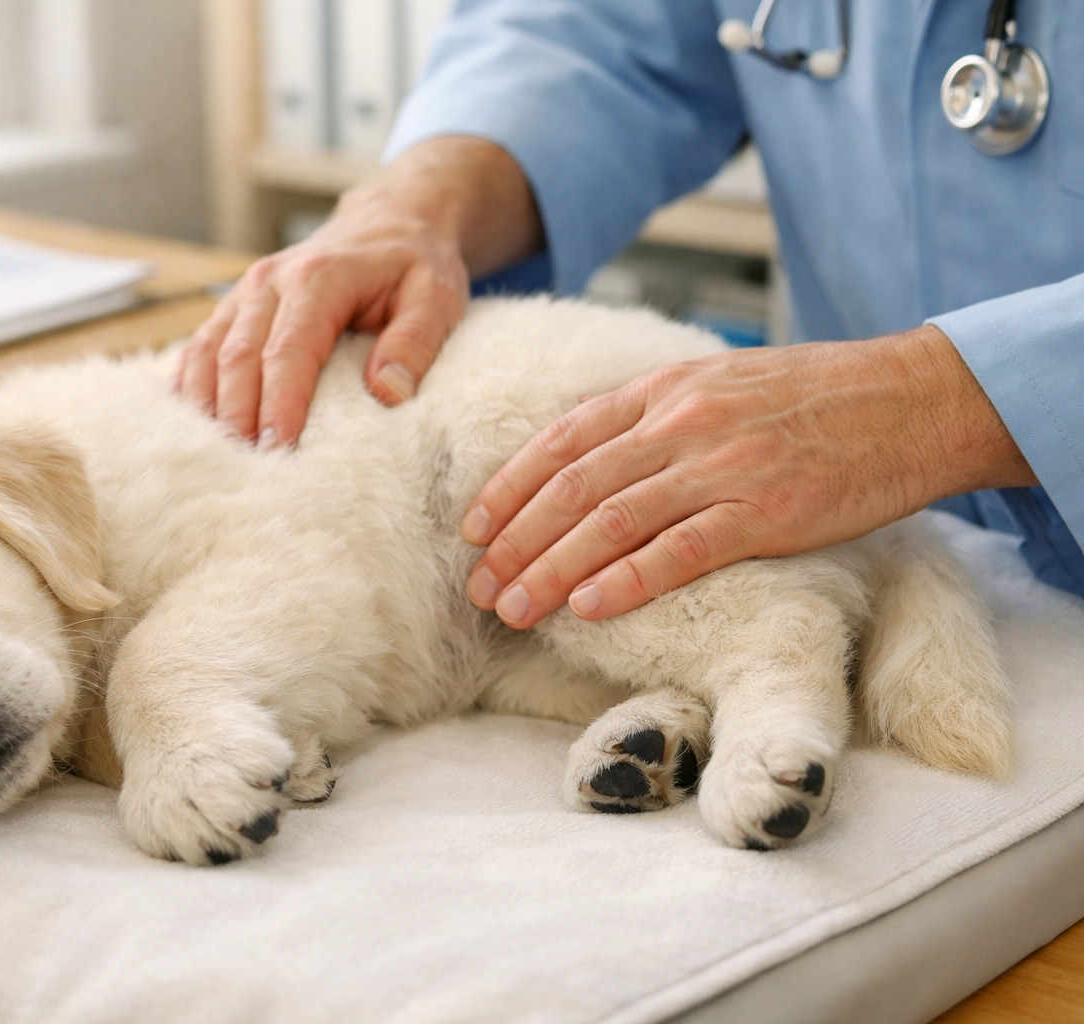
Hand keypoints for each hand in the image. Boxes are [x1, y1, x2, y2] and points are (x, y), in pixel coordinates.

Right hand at [175, 136, 542, 445]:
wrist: (388, 222)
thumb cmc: (414, 264)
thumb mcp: (437, 297)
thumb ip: (415, 343)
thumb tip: (388, 393)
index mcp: (318, 278)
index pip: (288, 350)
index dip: (279, 404)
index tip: (277, 450)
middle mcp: (269, 282)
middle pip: (238, 359)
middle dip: (237, 418)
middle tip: (244, 472)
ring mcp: (245, 293)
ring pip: (207, 356)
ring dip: (205, 409)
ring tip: (214, 461)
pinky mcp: (234, 308)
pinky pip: (198, 350)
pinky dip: (190, 390)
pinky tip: (190, 429)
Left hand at [461, 326, 1037, 627]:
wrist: (911, 399)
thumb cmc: (811, 396)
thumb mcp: (717, 381)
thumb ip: (652, 414)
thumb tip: (585, 457)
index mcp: (664, 389)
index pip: (562, 440)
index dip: (509, 487)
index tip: (472, 528)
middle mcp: (682, 422)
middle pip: (573, 487)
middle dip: (514, 540)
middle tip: (477, 587)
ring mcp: (723, 466)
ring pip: (612, 522)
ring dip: (552, 570)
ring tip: (512, 609)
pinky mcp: (766, 511)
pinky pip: (680, 550)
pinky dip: (627, 580)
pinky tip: (588, 607)